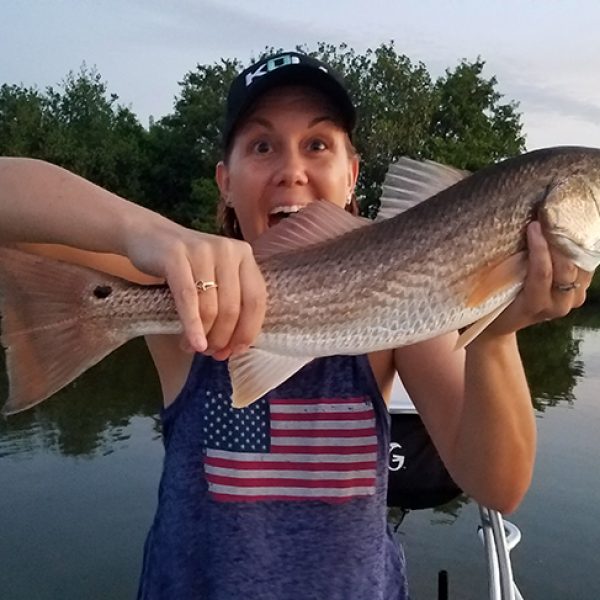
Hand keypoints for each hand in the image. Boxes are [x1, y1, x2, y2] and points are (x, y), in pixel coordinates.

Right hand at [125, 219, 265, 357]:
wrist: (149, 236)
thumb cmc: (188, 266)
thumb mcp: (216, 276)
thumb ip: (231, 300)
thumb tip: (237, 346)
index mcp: (244, 255)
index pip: (256, 299)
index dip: (248, 330)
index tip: (237, 351)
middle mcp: (228, 250)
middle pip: (233, 307)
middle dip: (224, 337)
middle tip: (212, 354)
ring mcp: (203, 251)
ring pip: (211, 306)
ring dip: (205, 335)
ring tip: (195, 348)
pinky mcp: (176, 256)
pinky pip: (188, 299)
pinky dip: (192, 326)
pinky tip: (192, 344)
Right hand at [480, 221, 591, 337]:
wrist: (502, 324)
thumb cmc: (493, 304)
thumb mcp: (495, 289)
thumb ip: (507, 270)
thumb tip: (518, 235)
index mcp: (535, 305)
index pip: (542, 272)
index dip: (539, 247)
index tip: (533, 225)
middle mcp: (559, 304)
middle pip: (566, 266)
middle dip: (557, 240)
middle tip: (547, 218)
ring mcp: (573, 299)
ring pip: (579, 265)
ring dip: (569, 244)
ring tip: (556, 224)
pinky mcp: (580, 292)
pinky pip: (584, 266)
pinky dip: (576, 250)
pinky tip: (565, 236)